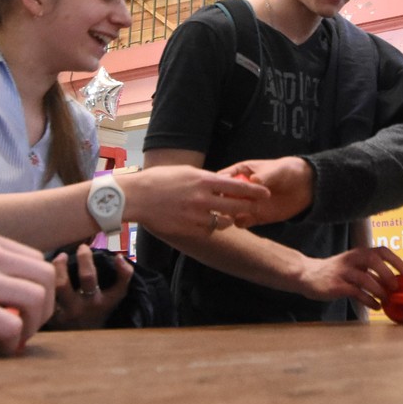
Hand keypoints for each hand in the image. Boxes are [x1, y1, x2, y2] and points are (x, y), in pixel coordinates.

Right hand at [0, 225, 54, 354]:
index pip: (34, 260)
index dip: (34, 290)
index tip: (17, 312)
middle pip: (47, 277)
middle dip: (44, 309)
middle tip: (21, 331)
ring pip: (38, 299)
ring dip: (32, 327)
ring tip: (8, 343)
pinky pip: (11, 325)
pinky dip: (11, 343)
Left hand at [47, 250, 132, 329]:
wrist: (77, 344)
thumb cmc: (95, 314)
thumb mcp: (111, 300)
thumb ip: (121, 278)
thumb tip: (119, 257)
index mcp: (105, 304)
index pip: (120, 285)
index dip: (122, 269)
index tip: (117, 257)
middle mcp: (88, 307)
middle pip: (88, 277)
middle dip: (85, 258)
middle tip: (82, 248)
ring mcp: (68, 313)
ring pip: (61, 285)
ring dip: (60, 266)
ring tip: (61, 258)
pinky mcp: (51, 316)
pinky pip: (46, 294)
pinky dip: (46, 280)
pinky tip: (47, 273)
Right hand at [120, 166, 269, 237]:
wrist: (136, 197)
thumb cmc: (158, 180)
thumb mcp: (185, 172)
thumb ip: (204, 178)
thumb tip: (220, 181)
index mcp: (203, 180)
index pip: (237, 186)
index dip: (254, 190)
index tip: (266, 192)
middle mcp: (203, 198)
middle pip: (235, 206)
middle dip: (247, 207)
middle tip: (254, 208)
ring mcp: (196, 215)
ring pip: (223, 222)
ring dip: (228, 220)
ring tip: (227, 217)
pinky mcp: (188, 229)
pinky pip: (207, 231)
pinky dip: (210, 229)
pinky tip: (206, 224)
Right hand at [220, 156, 313, 225]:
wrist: (306, 186)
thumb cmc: (289, 171)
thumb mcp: (277, 170)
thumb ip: (265, 176)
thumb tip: (253, 180)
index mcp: (241, 172)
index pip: (223, 177)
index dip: (218, 183)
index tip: (217, 189)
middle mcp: (240, 189)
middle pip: (223, 197)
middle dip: (221, 202)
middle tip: (226, 205)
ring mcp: (247, 203)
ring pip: (229, 211)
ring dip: (228, 214)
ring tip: (233, 214)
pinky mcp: (256, 216)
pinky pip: (242, 222)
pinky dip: (239, 223)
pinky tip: (244, 220)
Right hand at [296, 243, 402, 308]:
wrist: (307, 274)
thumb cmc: (336, 272)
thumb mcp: (354, 267)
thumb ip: (371, 273)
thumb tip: (394, 285)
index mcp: (359, 253)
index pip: (382, 251)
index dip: (396, 261)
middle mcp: (352, 259)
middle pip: (373, 260)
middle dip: (387, 274)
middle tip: (396, 287)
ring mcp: (343, 272)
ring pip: (364, 278)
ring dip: (378, 290)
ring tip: (386, 300)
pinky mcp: (335, 285)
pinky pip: (355, 292)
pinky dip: (367, 300)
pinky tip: (374, 306)